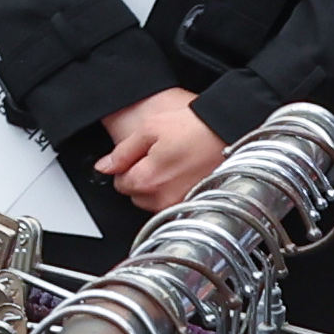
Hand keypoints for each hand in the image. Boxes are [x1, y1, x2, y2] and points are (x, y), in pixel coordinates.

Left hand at [89, 88, 226, 212]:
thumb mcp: (150, 128)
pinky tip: (184, 175)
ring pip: (154, 203)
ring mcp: (181, 204)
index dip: (126, 167)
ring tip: (174, 164)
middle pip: (136, 195)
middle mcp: (163, 199)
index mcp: (148, 180)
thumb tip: (104, 167)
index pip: (120, 183)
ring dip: (158, 187)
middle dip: (141, 177)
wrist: (230, 131)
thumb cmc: (196, 127)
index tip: (138, 156)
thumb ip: (123, 151)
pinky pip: (173, 204)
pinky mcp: (195, 205)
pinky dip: (174, 193)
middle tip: (158, 157)